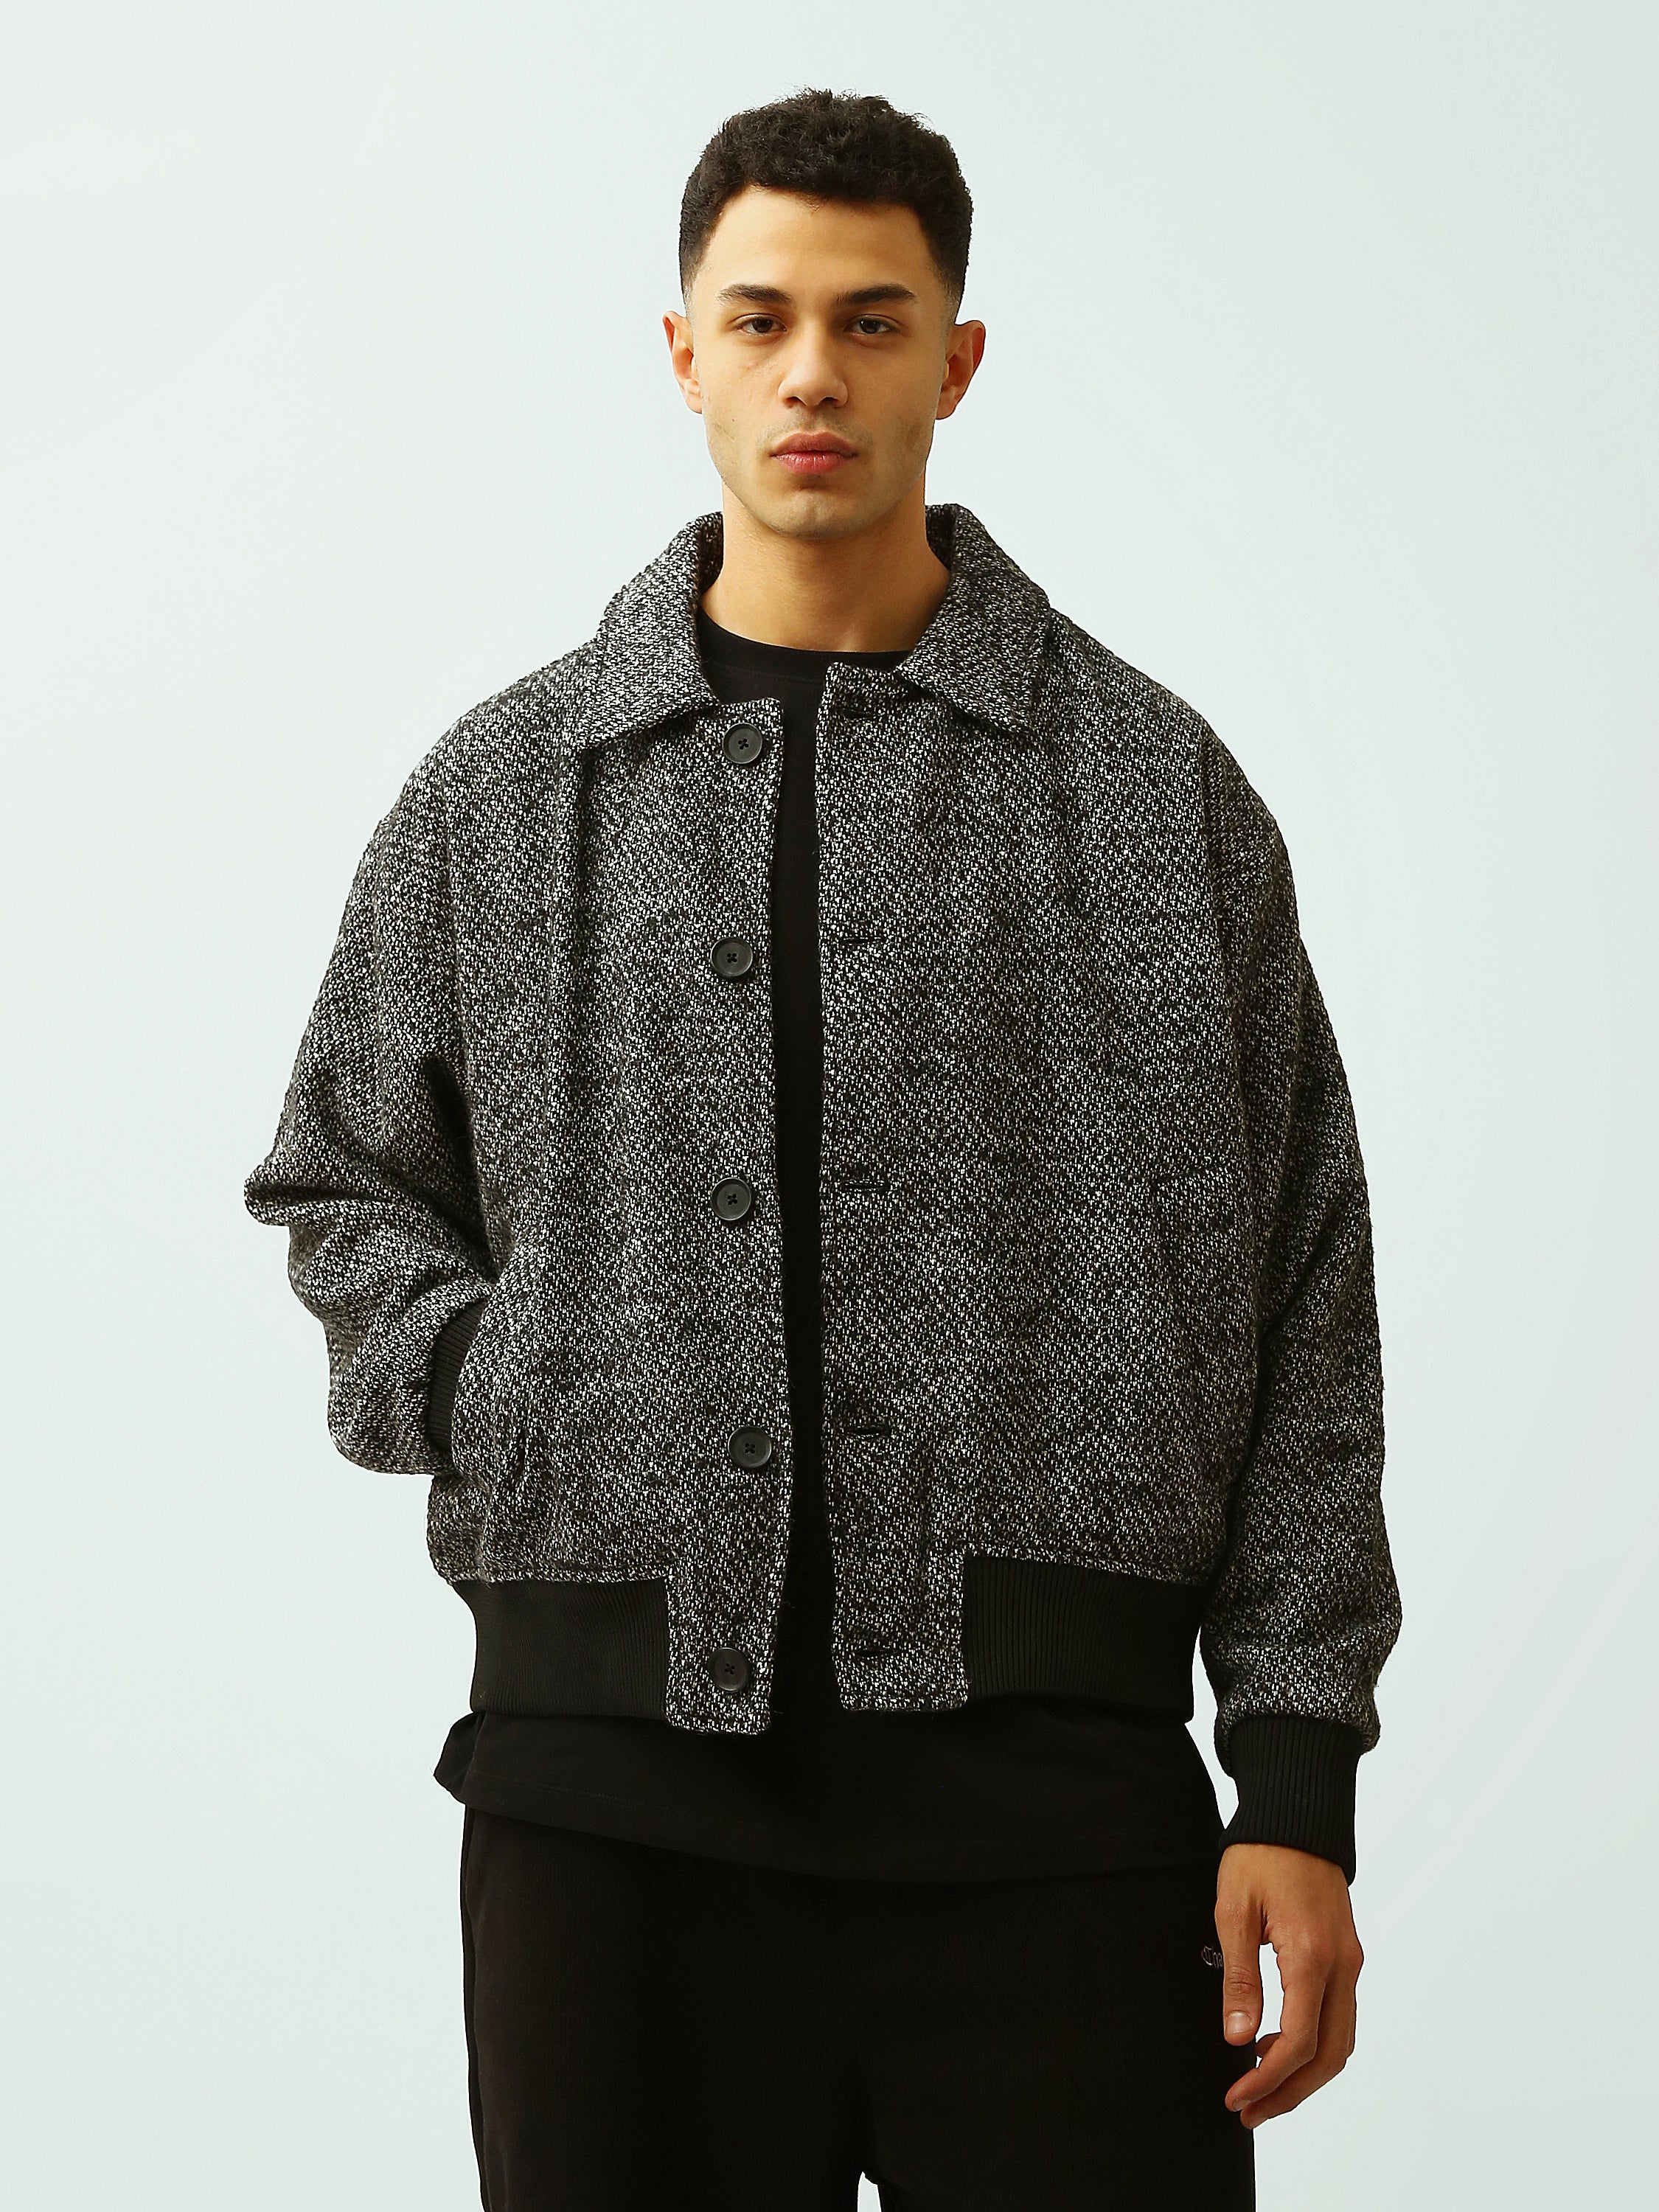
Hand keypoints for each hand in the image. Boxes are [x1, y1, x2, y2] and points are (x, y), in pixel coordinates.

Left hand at [1214, 1842, 1362, 2127]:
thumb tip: (1238, 2038)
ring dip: (1305, 2074)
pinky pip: (1340, 2016)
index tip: (1236, 2096)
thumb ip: (1239, 1977)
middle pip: (1329, 2055)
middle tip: (1249, 2110)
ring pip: (1340, 2041)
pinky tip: (1277, 2043)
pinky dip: (1315, 2044)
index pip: (1299, 2040)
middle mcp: (1342, 1964)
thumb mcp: (1234, 1910)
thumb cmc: (1261, 1854)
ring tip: (1260, 2087)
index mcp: (1311, 1954)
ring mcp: (1351, 1961)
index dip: (1267, 2078)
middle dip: (1290, 2092)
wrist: (1297, 1814)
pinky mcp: (1348, 1955)